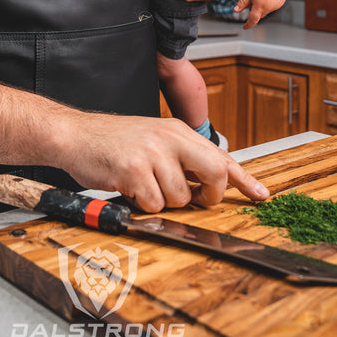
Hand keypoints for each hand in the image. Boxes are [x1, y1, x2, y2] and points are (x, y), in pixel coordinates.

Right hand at [57, 113, 268, 211]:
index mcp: (177, 131)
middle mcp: (170, 139)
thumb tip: (205, 182)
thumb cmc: (112, 141)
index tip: (261, 194)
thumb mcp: (153, 138)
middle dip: (208, 196)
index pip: (220, 155)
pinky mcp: (134, 170)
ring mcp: (153, 153)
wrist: (75, 135)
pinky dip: (142, 204)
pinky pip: (154, 205)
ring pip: (180, 198)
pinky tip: (128, 186)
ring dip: (162, 201)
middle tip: (193, 198)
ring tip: (142, 184)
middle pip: (214, 174)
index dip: (244, 178)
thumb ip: (180, 156)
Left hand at [234, 0, 287, 29]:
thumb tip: (236, 10)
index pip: (253, 20)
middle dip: (254, 11)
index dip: (248, 24)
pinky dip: (268, 4)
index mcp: (260, 6)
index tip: (245, 27)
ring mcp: (276, 6)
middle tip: (253, 0)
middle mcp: (269, 7)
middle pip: (259, 15)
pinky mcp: (281, 3)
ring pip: (266, 11)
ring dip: (262, 7)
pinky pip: (272, 7)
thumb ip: (242, 3)